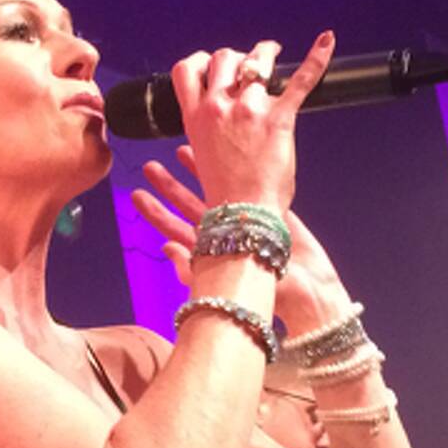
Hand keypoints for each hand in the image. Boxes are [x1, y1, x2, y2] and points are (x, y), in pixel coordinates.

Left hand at [128, 142, 353, 332]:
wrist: (310, 293)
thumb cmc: (271, 297)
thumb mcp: (228, 286)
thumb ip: (194, 268)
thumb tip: (165, 248)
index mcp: (209, 252)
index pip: (173, 228)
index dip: (155, 212)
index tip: (136, 195)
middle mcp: (223, 236)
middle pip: (188, 206)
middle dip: (169, 186)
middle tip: (150, 166)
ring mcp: (245, 224)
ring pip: (214, 193)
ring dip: (197, 173)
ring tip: (181, 151)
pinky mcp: (269, 214)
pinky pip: (247, 186)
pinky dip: (233, 170)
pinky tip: (225, 154)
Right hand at [165, 31, 334, 212]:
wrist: (243, 215)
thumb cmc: (225, 192)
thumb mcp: (201, 154)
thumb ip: (207, 127)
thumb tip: (217, 114)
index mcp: (195, 117)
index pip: (186, 70)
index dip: (200, 61)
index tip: (211, 64)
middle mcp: (218, 107)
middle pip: (224, 58)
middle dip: (237, 56)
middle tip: (249, 65)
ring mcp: (249, 109)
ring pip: (257, 61)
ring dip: (266, 54)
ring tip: (273, 54)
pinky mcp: (279, 117)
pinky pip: (301, 80)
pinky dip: (317, 58)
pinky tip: (326, 41)